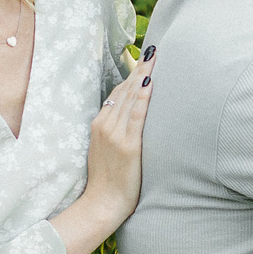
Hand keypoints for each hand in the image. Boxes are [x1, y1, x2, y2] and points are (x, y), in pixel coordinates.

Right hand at [83, 45, 156, 220]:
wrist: (103, 203)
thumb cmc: (109, 178)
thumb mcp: (105, 149)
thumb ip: (115, 130)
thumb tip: (130, 115)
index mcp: (99, 125)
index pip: (117, 93)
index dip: (131, 75)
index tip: (143, 59)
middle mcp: (105, 126)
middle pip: (124, 91)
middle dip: (139, 69)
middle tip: (152, 50)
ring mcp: (115, 135)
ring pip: (130, 99)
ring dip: (142, 77)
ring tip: (153, 58)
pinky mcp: (127, 146)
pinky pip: (136, 117)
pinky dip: (143, 98)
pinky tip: (150, 84)